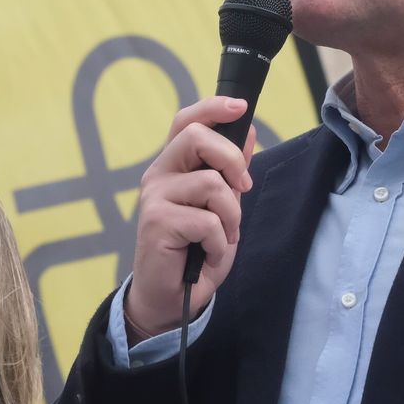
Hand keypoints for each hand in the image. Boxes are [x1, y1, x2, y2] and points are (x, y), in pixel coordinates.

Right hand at [125, 96, 256, 338]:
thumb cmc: (195, 250)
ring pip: (211, 183)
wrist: (171, 297)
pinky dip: (219, 243)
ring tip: (223, 237)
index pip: (187, 121)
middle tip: (242, 190)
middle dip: (232, 161)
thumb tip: (248, 132)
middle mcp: (159, 175)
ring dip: (231, 216)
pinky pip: (208, 221)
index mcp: (174, 166)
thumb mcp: (223, 207)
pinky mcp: (157, 222)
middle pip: (197, 137)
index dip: (213, 107)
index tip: (241, 107)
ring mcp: (156, 197)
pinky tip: (208, 254)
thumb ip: (230, 172)